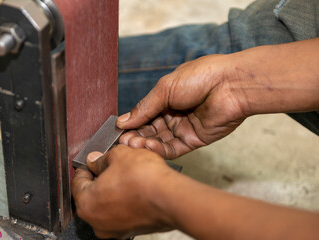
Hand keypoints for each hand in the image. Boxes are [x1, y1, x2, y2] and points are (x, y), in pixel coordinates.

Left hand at [71, 145, 176, 238]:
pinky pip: (122, 213)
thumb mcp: (119, 155)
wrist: (171, 198)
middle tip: (110, 166)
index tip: (91, 162)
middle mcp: (97, 222)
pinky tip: (135, 188)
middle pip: (92, 195)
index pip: (77, 182)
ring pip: (107, 205)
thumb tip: (96, 160)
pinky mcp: (131, 231)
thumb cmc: (145, 179)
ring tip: (125, 175)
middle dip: (100, 179)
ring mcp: (115, 229)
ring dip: (113, 190)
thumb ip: (102, 158)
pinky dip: (125, 201)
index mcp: (87, 204)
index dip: (85, 168)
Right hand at [117, 54, 245, 158]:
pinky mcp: (194, 140)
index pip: (144, 115)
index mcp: (167, 98)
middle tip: (123, 142)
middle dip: (136, 136)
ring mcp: (184, 128)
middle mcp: (174, 114)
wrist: (230, 84)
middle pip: (150, 130)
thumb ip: (144, 107)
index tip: (118, 131)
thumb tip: (122, 121)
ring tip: (132, 145)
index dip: (131, 123)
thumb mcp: (165, 89)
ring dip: (145, 144)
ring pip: (159, 141)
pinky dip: (159, 150)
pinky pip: (173, 148)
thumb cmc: (200, 77)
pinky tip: (148, 148)